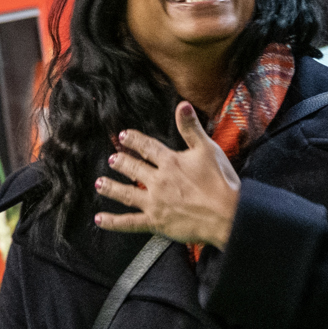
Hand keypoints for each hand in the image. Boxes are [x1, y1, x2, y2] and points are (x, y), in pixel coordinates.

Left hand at [94, 102, 240, 248]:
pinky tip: (100, 219)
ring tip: (99, 183)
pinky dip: (113, 222)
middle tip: (112, 159)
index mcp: (170, 162)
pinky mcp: (156, 223)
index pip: (147, 147)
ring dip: (111, 188)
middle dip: (121, 162)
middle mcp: (158, 181)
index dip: (134, 140)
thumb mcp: (208, 149)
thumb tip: (182, 105)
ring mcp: (155, 203)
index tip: (124, 135)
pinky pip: (130, 222)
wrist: (227, 214)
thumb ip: (192, 128)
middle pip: (133, 169)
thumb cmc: (221, 182)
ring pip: (126, 194)